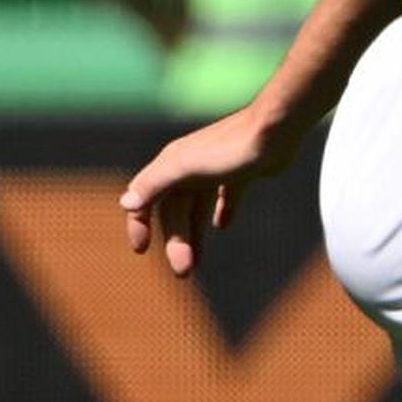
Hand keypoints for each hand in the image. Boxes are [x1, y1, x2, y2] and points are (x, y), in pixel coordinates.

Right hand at [119, 109, 286, 274]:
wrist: (276, 130)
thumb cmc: (230, 149)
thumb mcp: (187, 167)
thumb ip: (155, 183)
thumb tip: (126, 203)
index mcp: (172, 164)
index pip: (145, 198)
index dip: (139, 223)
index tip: (141, 249)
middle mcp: (189, 166)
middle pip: (175, 210)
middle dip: (177, 241)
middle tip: (183, 272)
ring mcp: (215, 169)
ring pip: (197, 207)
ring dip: (195, 234)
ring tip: (197, 263)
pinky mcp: (240, 172)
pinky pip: (225, 196)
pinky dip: (221, 212)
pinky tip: (223, 226)